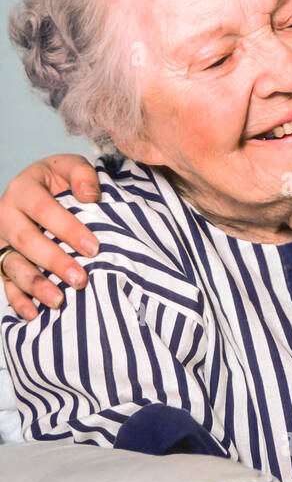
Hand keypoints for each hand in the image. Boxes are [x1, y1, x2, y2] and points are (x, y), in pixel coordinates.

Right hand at [0, 155, 101, 320]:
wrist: (38, 188)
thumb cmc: (60, 180)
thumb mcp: (69, 166)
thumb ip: (82, 175)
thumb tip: (90, 196)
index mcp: (23, 189)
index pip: (44, 210)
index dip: (68, 229)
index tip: (93, 248)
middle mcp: (6, 214)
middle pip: (27, 241)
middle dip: (54, 261)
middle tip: (80, 279)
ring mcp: (1, 240)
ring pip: (13, 265)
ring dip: (35, 285)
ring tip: (59, 301)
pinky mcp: (1, 260)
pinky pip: (5, 283)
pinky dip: (18, 300)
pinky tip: (34, 314)